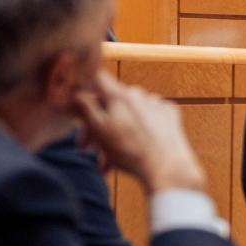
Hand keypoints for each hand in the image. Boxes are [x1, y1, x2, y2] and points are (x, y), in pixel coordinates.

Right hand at [74, 72, 204, 194]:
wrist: (165, 167)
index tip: (79, 102)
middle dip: (96, 125)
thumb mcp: (98, 129)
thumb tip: (75, 92)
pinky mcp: (169, 115)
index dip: (86, 87)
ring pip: (127, 115)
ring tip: (107, 160)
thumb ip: (85, 107)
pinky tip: (133, 149)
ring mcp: (156, 104)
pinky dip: (138, 132)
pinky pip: (147, 119)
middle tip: (85, 148)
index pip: (97, 78)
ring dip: (115, 134)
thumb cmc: (129, 150)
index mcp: (119, 95)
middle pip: (111, 103)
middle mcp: (138, 94)